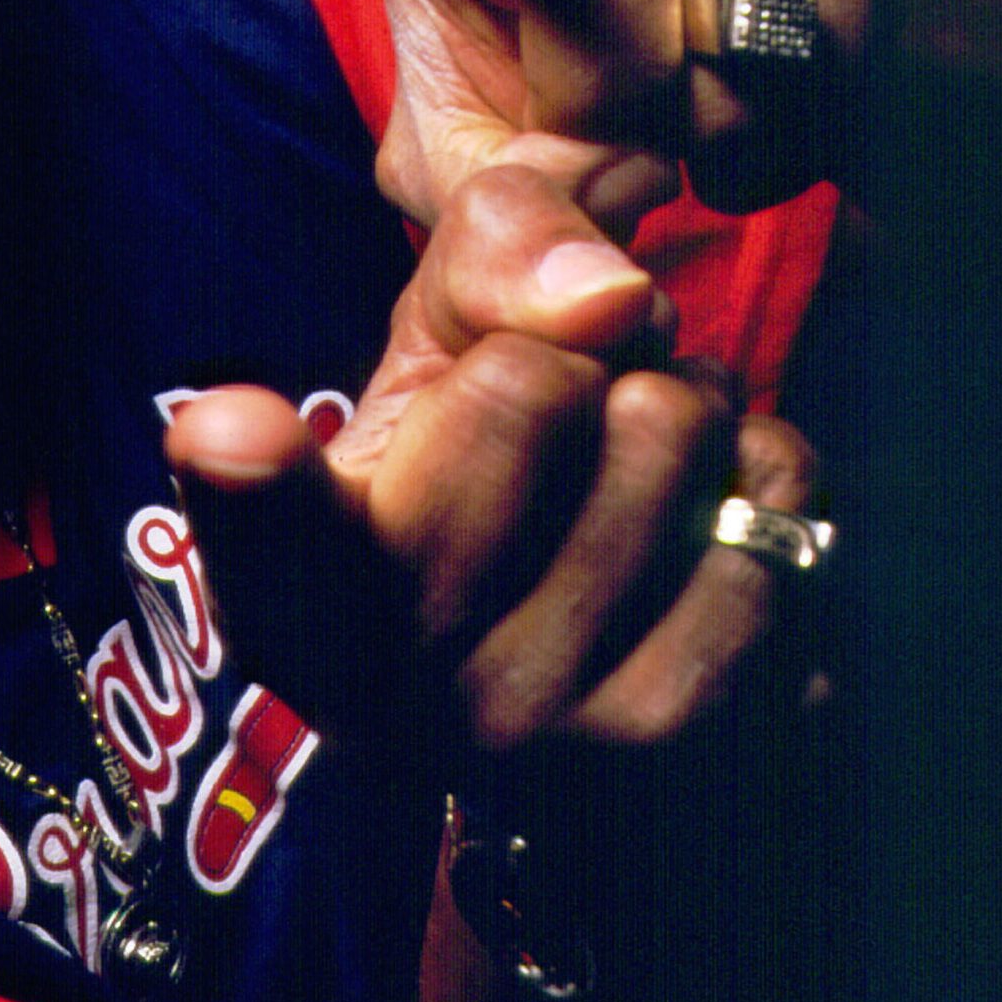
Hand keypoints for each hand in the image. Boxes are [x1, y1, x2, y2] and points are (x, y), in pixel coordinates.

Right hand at [166, 158, 815, 751]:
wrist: (577, 702)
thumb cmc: (471, 481)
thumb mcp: (430, 358)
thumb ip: (483, 259)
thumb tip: (611, 298)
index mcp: (290, 601)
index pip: (259, 521)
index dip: (244, 472)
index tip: (229, 435)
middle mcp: (399, 689)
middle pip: (529, 383)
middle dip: (569, 358)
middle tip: (550, 420)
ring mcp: (547, 732)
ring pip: (665, 427)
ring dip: (678, 404)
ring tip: (628, 467)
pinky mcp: (696, 742)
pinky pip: (772, 504)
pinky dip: (762, 473)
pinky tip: (703, 524)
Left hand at [373, 0, 870, 233]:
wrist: (633, 26)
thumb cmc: (499, 77)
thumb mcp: (450, 145)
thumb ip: (492, 199)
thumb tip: (597, 245)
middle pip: (630, 34)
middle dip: (622, 140)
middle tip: (608, 146)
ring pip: (740, 55)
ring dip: (712, 146)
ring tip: (670, 135)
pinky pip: (831, 51)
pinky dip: (794, 134)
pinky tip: (742, 132)